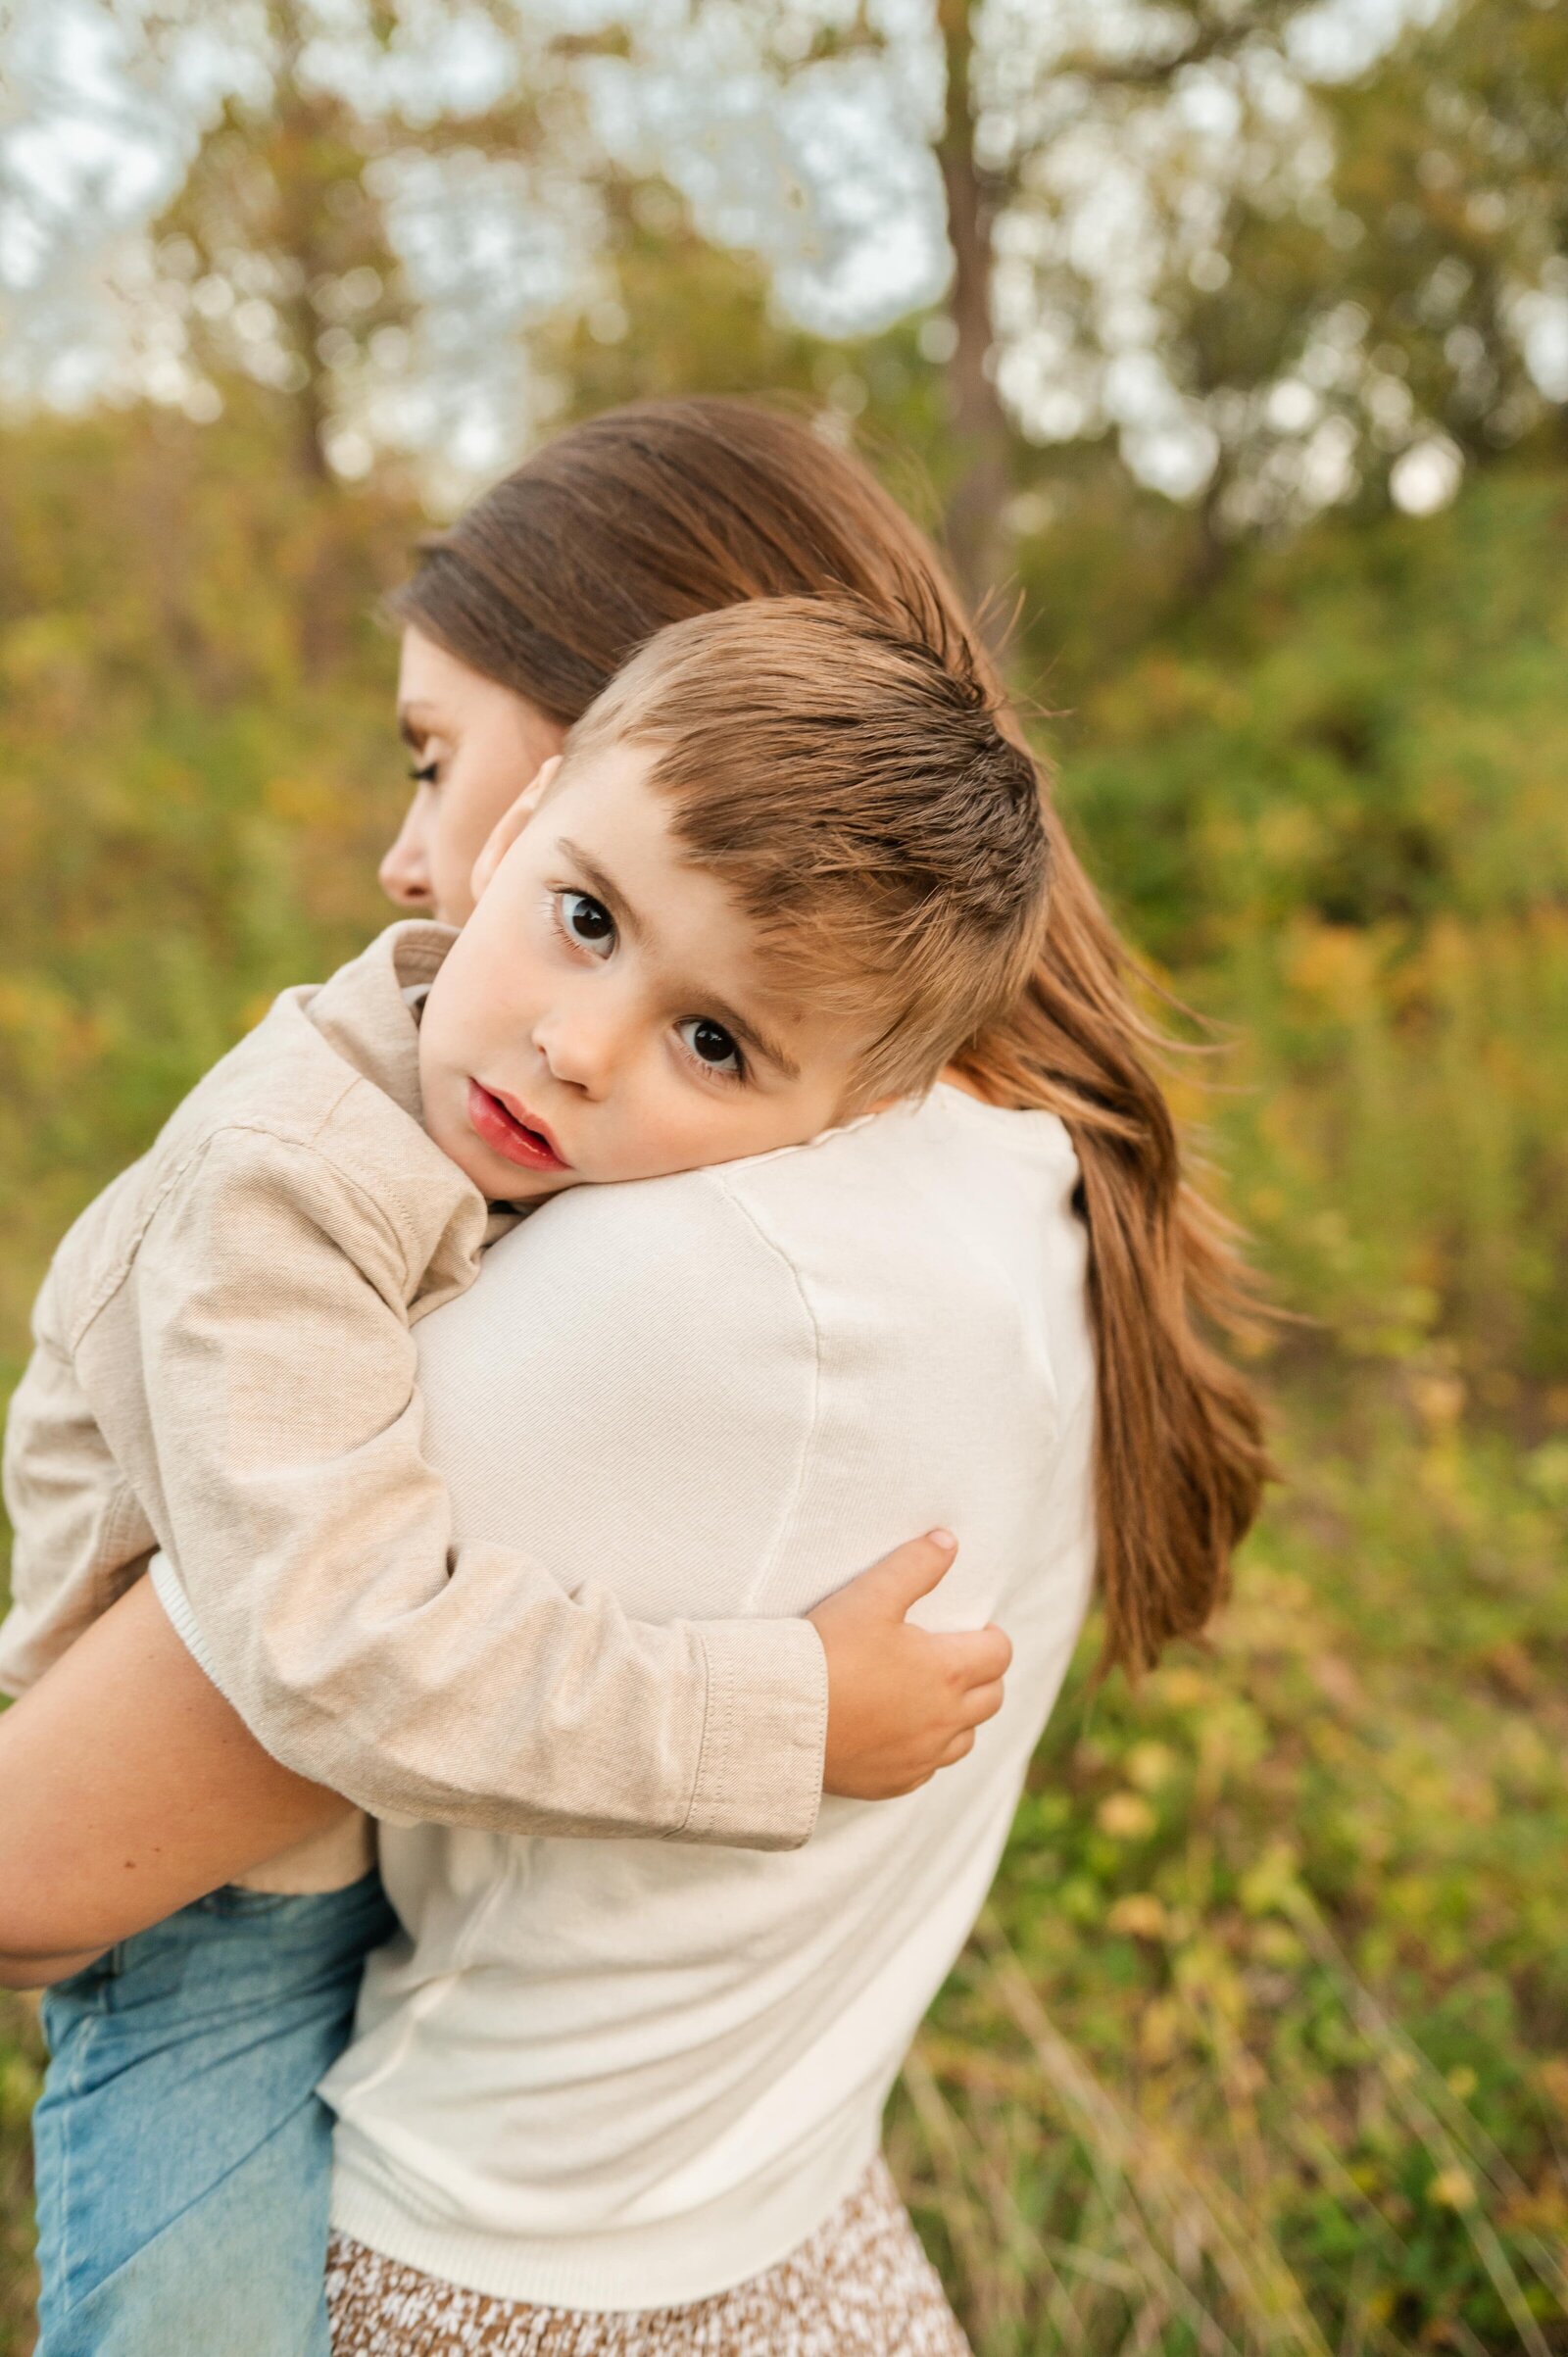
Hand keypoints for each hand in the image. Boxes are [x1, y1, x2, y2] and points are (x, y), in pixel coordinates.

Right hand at [808, 1531, 1011, 1800]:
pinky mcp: (894, 1782)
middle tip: (957, 1659)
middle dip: (982, 1676)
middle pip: (992, 1699)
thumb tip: (948, 1542)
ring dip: (959, 1717)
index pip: (999, 1654)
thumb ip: (915, 1566)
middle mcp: (945, 1720)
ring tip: (931, 1697)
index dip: (991, 1638)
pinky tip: (901, 1734)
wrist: (780, 1715)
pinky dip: (925, 1750)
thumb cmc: (828, 1651)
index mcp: (949, 1671)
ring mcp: (922, 1756)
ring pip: (965, 1740)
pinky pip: (928, 1769)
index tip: (974, 1630)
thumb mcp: (871, 1597)